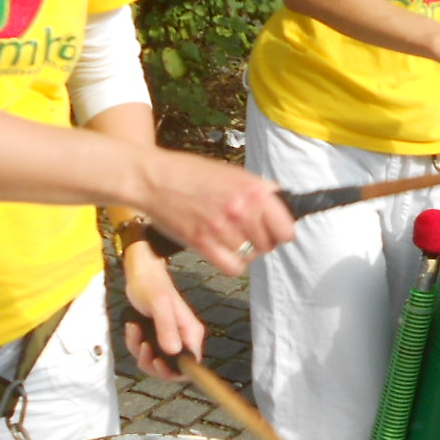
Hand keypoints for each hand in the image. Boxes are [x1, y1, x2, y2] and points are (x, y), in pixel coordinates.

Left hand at [122, 248, 205, 381]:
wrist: (140, 273)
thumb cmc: (151, 285)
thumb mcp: (159, 305)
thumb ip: (166, 328)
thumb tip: (173, 352)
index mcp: (191, 333)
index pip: (191, 365)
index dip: (174, 372)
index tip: (156, 362)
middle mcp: (183, 339)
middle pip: (171, 369)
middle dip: (151, 362)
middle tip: (142, 347)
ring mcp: (169, 339)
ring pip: (155, 362)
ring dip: (140, 352)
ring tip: (135, 331)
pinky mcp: (156, 337)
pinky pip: (145, 352)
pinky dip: (135, 344)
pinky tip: (133, 328)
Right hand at [137, 152, 294, 274]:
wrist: (153, 178)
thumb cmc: (190, 172)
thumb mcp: (232, 172)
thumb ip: (257, 189)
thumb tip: (281, 203)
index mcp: (252, 189)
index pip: (286, 229)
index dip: (281, 232)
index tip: (274, 231)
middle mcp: (241, 209)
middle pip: (269, 245)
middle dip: (262, 241)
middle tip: (248, 233)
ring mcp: (221, 228)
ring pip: (250, 256)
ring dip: (243, 250)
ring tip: (229, 236)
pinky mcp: (202, 243)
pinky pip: (232, 267)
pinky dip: (231, 263)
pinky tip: (223, 251)